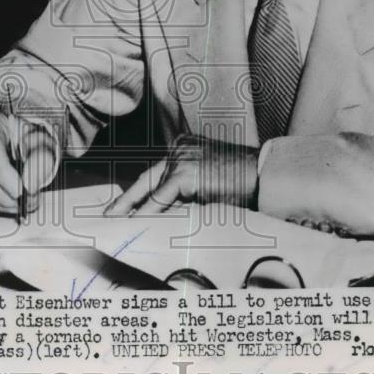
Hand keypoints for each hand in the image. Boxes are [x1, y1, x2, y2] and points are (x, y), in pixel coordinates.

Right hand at [0, 111, 59, 214]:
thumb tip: (30, 185)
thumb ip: (40, 157)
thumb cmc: (26, 135)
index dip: (7, 176)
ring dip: (2, 203)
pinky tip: (12, 202)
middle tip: (31, 201)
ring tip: (24, 203)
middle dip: (7, 195)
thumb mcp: (40, 138)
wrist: (13, 134)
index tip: (25, 190)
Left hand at [104, 134, 258, 216]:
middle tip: (107, 215)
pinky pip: (159, 200)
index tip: (123, 205)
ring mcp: (180, 159)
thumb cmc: (245, 183)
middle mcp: (178, 149)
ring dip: (133, 211)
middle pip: (146, 180)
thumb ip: (187, 191)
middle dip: (126, 200)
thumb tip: (166, 213)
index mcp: (184, 148)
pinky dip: (147, 215)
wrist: (265, 176)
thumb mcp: (209, 183)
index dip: (137, 193)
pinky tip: (136, 226)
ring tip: (116, 225)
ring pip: (150, 191)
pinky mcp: (183, 173)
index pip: (155, 174)